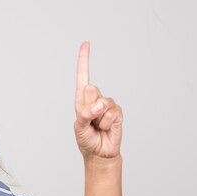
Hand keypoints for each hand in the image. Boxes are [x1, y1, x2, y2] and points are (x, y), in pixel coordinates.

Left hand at [74, 42, 122, 159]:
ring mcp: (107, 104)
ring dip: (97, 118)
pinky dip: (105, 123)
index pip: (83, 76)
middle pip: (91, 90)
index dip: (84, 59)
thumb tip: (97, 106)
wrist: (99, 153)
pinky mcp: (117, 112)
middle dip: (88, 106)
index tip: (86, 43)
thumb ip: (84, 115)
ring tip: (97, 126)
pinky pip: (110, 114)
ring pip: (101, 104)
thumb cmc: (87, 139)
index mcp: (82, 99)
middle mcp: (95, 98)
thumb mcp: (79, 127)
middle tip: (89, 120)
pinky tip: (105, 128)